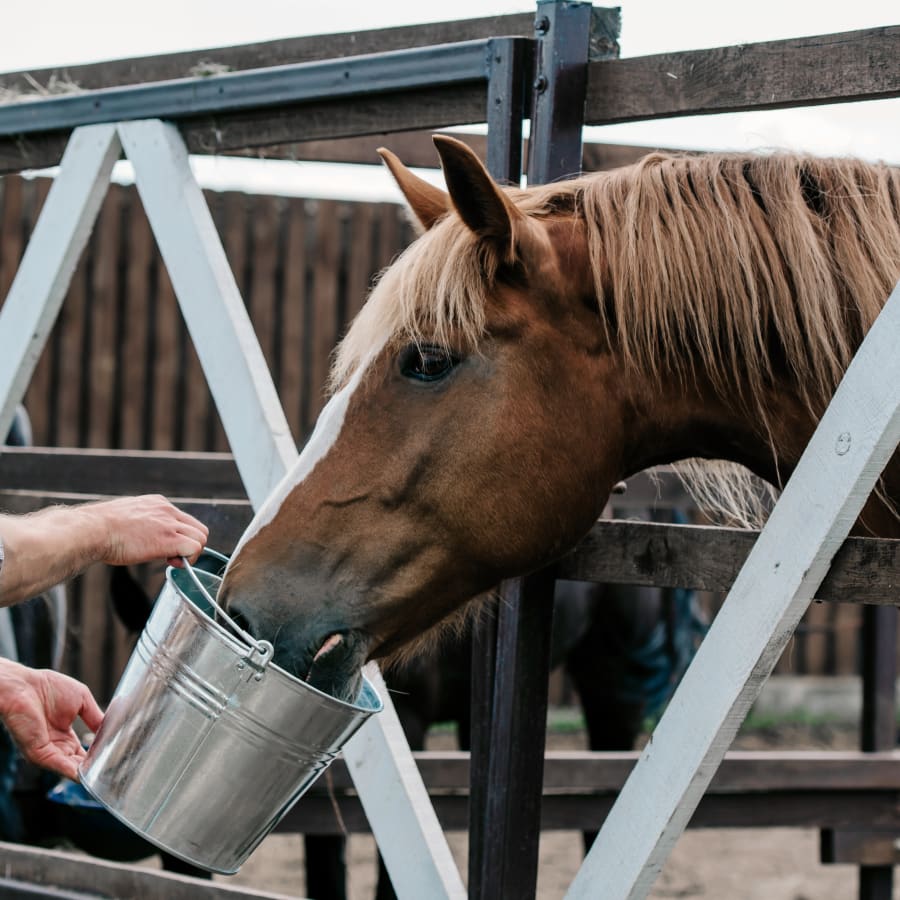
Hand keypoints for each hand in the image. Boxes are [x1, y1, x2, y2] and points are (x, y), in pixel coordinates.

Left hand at [0, 659, 102, 780]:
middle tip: (111, 771)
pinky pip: (57, 764)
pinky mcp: (38, 752)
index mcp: (65, 733)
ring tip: (101, 776)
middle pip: (78, 763)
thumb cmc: (47, 687)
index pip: (83, 751)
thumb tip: (111, 729)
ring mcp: (47, 750)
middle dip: (92, 768)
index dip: (97, 755)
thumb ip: (95, 716)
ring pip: (70, 767)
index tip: (112, 758)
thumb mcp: (82, 699)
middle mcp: (56, 745)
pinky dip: (70, 771)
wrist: (23, 686)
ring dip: (84, 772)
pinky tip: (83, 775)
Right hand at [86, 495, 208, 566]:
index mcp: (157, 504)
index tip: (166, 548)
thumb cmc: (99, 529)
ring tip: (171, 561)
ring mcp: (169, 523)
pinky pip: (194, 548)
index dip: (181, 537)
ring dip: (191, 553)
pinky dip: (189, 559)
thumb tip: (141, 536)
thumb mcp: (125, 518)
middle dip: (190, 545)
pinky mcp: (169, 539)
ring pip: (201, 538)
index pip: (184, 520)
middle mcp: (167, 510)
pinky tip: (173, 563)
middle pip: (199, 528)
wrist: (91, 530)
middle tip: (172, 557)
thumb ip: (140, 523)